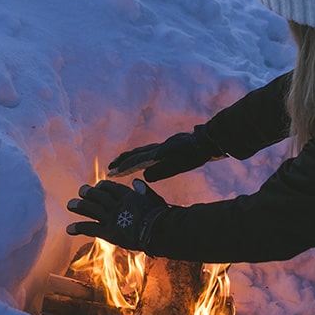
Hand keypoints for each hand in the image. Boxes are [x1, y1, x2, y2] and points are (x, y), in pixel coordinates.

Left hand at [66, 179, 167, 251]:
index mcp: (128, 196)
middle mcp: (117, 205)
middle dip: (88, 193)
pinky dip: (79, 228)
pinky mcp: (109, 232)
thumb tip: (136, 181)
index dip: (102, 186)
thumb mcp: (154, 198)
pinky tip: (69, 229)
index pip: (111, 188)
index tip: (97, 186)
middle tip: (81, 191)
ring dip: (80, 206)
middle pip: (98, 196)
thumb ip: (143, 189)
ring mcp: (112, 218)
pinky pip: (90, 228)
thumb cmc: (160, 215)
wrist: (159, 231)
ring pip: (91, 209)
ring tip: (71, 204)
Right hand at [106, 125, 223, 181]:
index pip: (136, 162)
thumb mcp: (179, 162)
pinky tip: (140, 161)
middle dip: (121, 162)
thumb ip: (163, 168)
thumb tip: (143, 172)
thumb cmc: (194, 153)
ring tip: (119, 163)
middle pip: (135, 155)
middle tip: (109, 169)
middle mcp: (157, 149)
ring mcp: (161, 148)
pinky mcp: (167, 149)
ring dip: (128, 158)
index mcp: (157, 154)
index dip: (123, 168)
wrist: (205, 141)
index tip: (111, 173)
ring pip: (140, 152)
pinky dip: (139, 157)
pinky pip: (148, 153)